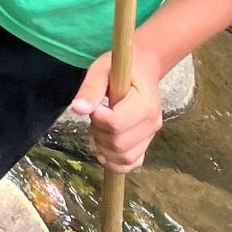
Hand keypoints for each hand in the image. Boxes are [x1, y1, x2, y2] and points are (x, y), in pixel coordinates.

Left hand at [71, 49, 164, 172]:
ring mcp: (151, 135)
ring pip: (124, 157)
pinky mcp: (147, 142)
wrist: (143, 69)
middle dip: (99, 133)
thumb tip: (78, 109)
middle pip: (119, 144)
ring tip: (101, 127)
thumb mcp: (101, 70)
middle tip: (96, 114)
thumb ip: (90, 89)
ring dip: (104, 148)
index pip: (116, 123)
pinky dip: (116, 163)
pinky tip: (105, 151)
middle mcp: (152, 122)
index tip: (95, 106)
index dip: (98, 118)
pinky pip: (132, 163)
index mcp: (144, 102)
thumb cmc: (121, 68)